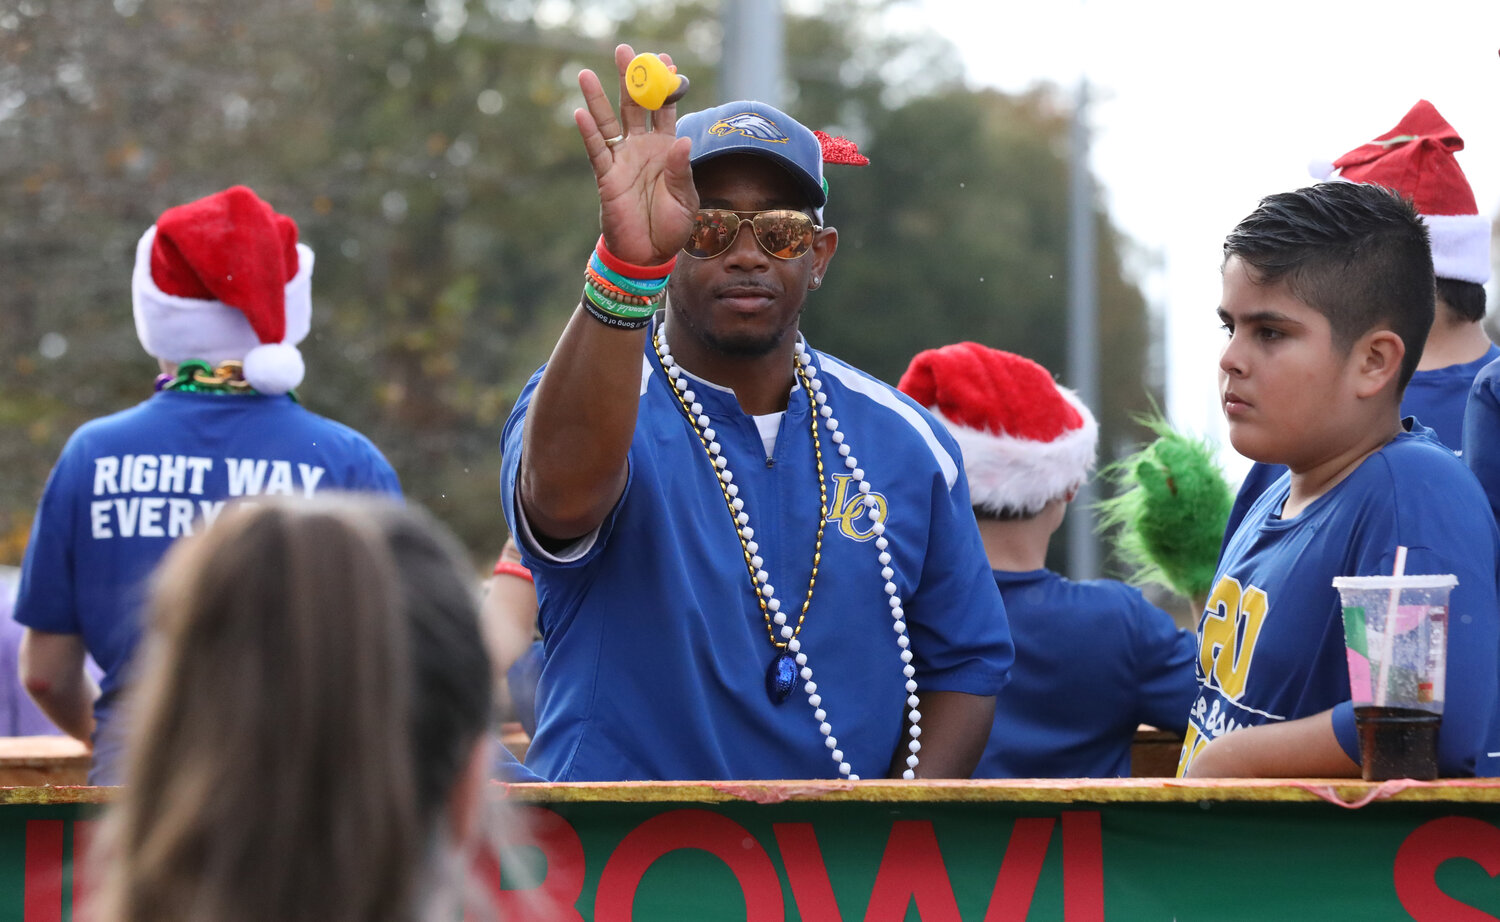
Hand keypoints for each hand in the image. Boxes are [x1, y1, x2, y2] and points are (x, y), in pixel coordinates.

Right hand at [575, 44, 697, 265]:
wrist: (649, 255)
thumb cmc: (671, 226)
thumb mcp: (685, 200)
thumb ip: (681, 171)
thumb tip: (681, 141)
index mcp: (667, 148)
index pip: (665, 110)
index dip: (665, 86)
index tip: (666, 60)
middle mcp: (642, 148)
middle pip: (634, 106)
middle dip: (630, 79)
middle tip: (624, 50)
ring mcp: (623, 160)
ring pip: (609, 123)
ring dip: (598, 98)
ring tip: (586, 72)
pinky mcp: (606, 177)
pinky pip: (596, 151)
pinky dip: (588, 133)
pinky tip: (579, 113)